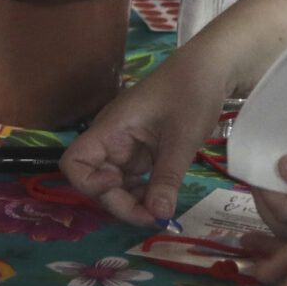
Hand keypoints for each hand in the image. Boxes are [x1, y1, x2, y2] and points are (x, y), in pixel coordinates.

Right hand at [59, 48, 234, 226]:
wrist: (212, 67)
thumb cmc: (192, 92)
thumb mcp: (182, 137)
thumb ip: (167, 178)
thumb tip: (158, 217)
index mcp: (112, 128)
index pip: (75, 163)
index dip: (89, 183)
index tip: (117, 185)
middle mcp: (112, 140)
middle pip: (97, 182)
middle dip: (120, 204)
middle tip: (154, 218)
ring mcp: (127, 147)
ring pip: (117, 186)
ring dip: (133, 203)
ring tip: (162, 214)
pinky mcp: (143, 151)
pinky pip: (134, 180)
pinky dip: (146, 194)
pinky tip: (164, 202)